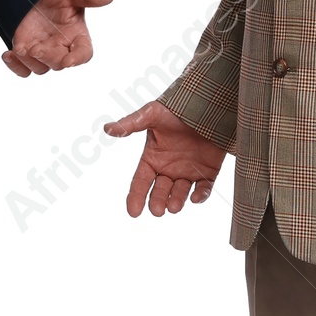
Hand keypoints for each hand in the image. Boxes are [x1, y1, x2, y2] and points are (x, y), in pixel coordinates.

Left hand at [3, 0, 113, 75]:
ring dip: (29, 61)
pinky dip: (15, 66)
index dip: (77, 58)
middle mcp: (62, 48)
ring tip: (20, 48)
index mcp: (77, 37)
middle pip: (58, 63)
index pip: (83, 53)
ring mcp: (44, 52)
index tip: (69, 61)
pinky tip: (8, 54)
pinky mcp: (27, 54)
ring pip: (39, 68)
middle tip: (36, 48)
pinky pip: (23, 70)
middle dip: (48, 58)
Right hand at [104, 101, 226, 215]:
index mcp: (153, 158)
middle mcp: (169, 168)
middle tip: (158, 210)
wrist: (206, 103)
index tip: (134, 212)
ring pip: (180, 193)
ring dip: (177, 201)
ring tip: (174, 206)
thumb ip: (131, 124)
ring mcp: (188, 171)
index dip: (136, 197)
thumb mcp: (152, 114)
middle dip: (158, 201)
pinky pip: (204, 188)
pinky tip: (196, 198)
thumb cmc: (176, 108)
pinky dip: (201, 195)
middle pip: (160, 191)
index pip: (141, 182)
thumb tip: (107, 129)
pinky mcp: (208, 171)